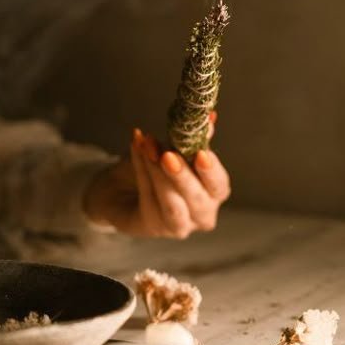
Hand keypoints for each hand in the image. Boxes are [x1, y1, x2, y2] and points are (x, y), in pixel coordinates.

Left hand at [83, 115, 230, 238]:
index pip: (219, 185)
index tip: (201, 153)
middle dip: (182, 176)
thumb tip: (209, 117)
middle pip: (197, 199)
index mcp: (214, 194)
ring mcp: (178, 225)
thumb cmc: (160, 169)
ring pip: (171, 205)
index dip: (211, 171)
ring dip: (158, 173)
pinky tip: (137, 148)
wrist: (126, 189)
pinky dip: (141, 171)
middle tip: (169, 155)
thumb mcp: (178, 149)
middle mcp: (201, 215)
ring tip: (148, 147)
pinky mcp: (153, 227)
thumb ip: (194, 138)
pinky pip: (147, 199)